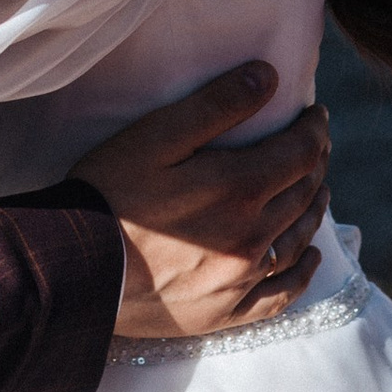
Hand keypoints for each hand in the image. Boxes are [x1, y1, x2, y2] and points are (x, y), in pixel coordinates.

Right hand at [73, 62, 331, 341]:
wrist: (75, 270)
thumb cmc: (111, 192)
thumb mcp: (158, 134)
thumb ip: (217, 104)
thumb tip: (269, 77)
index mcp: (239, 188)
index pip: (301, 152)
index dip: (315, 128)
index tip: (315, 113)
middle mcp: (250, 237)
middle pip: (304, 192)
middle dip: (316, 161)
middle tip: (316, 143)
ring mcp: (240, 281)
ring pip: (298, 237)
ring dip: (314, 206)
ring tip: (317, 186)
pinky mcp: (223, 313)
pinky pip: (281, 295)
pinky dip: (303, 272)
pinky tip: (311, 256)